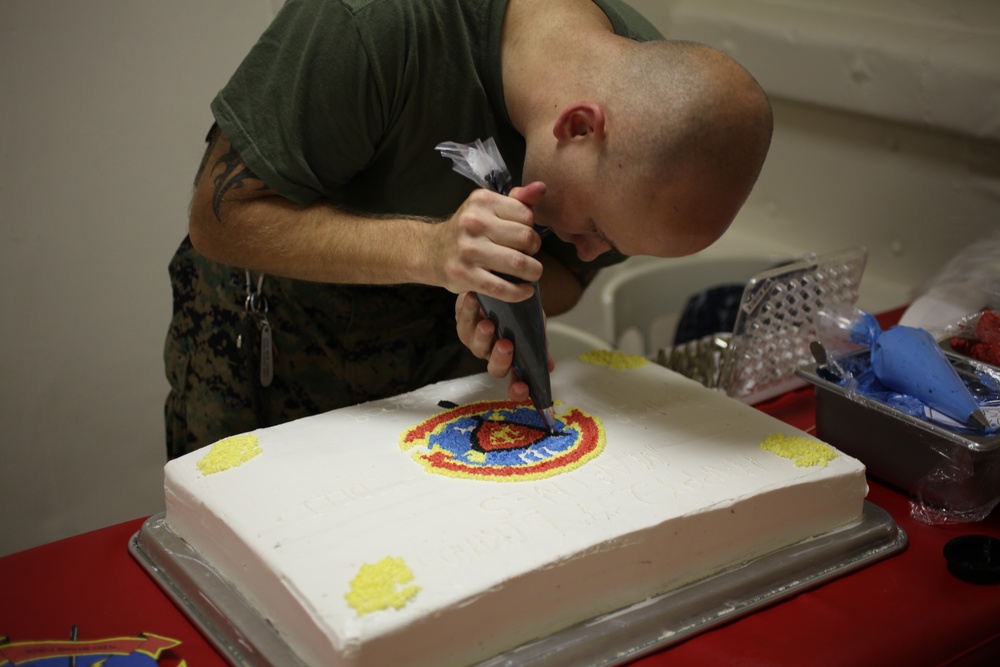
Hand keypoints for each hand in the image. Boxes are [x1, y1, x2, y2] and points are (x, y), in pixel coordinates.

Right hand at [431, 182, 547, 301]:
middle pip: (526, 238)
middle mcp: (473, 222)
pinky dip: (519, 292)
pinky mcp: (465, 275)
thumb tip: (541, 188)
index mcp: (482, 201)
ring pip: (518, 263)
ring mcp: (468, 250)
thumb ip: (517, 200)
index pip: (526, 215)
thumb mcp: (487, 208)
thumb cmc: (467, 231)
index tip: (524, 236)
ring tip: (531, 273)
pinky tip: (525, 291)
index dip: (532, 228)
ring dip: (533, 272)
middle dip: (534, 249)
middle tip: (528, 254)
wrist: (430, 251)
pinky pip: (501, 287)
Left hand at [455, 291, 554, 401]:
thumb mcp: (534, 323)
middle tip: (506, 345)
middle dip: (501, 359)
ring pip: (478, 347)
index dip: (518, 390)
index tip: (521, 388)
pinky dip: (468, 310)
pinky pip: (464, 321)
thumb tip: (548, 365)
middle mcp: (494, 355)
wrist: (500, 289)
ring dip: (484, 336)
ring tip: (488, 324)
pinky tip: (473, 300)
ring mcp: (477, 342)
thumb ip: (539, 342)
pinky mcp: (464, 325)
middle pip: (496, 369)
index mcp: (513, 359)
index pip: (517, 382)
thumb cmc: (517, 310)